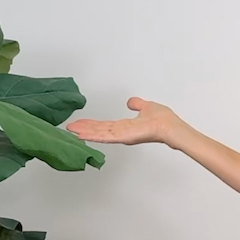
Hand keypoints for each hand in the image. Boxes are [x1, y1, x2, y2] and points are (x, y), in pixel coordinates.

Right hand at [65, 97, 182, 146]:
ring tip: (71, 131)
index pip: (105, 125)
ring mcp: (123, 135)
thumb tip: (130, 102)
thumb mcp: (147, 107)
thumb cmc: (163, 120)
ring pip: (99, 133)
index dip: (92, 124)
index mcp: (126, 126)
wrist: (170, 127)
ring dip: (84, 132)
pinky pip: (106, 136)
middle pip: (99, 130)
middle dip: (84, 128)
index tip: (80, 123)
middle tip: (69, 127)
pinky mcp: (124, 137)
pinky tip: (82, 135)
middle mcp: (122, 132)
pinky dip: (93, 135)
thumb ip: (137, 104)